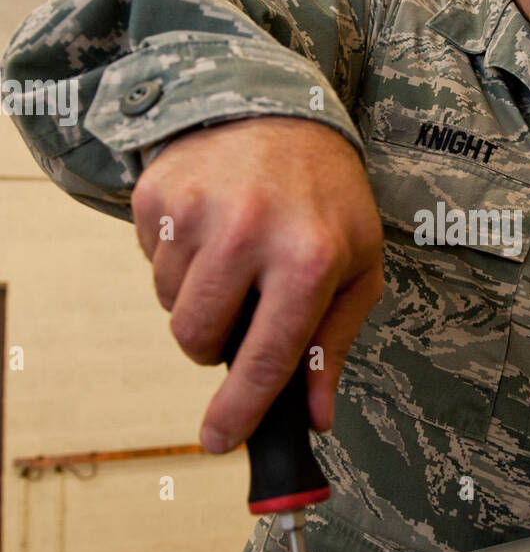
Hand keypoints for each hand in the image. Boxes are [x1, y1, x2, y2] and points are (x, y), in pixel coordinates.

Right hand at [130, 117, 382, 450]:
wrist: (278, 109)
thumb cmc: (327, 200)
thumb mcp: (356, 269)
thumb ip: (332, 346)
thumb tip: (315, 418)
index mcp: (309, 258)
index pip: (266, 358)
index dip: (239, 411)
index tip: (218, 442)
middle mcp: (248, 231)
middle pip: (198, 339)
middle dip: (216, 345)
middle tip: (245, 309)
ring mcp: (195, 209)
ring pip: (171, 305)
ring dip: (198, 299)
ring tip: (235, 256)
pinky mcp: (156, 194)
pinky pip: (152, 265)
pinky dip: (179, 262)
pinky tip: (211, 229)